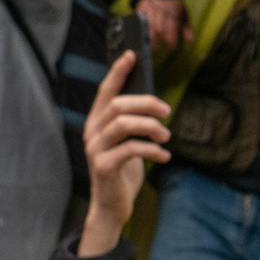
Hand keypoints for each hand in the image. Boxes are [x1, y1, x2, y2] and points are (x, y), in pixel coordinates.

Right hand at [78, 50, 170, 257]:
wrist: (113, 205)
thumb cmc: (124, 169)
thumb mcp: (128, 142)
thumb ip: (133, 123)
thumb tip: (154, 103)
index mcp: (97, 122)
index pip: (105, 91)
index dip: (118, 71)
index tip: (132, 55)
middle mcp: (92, 131)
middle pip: (118, 105)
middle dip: (147, 104)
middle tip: (168, 112)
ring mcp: (95, 149)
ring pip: (123, 124)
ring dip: (151, 127)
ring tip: (166, 137)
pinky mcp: (104, 166)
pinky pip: (131, 149)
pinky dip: (153, 150)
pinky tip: (165, 156)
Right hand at [137, 0, 188, 54]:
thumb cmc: (175, 8)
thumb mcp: (184, 17)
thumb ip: (187, 29)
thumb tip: (190, 40)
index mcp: (173, 9)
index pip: (171, 26)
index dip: (171, 38)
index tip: (172, 46)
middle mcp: (161, 7)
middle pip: (157, 26)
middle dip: (157, 39)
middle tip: (157, 48)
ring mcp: (150, 5)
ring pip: (146, 23)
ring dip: (147, 35)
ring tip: (149, 44)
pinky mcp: (141, 5)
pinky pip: (138, 17)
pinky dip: (139, 26)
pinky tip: (142, 33)